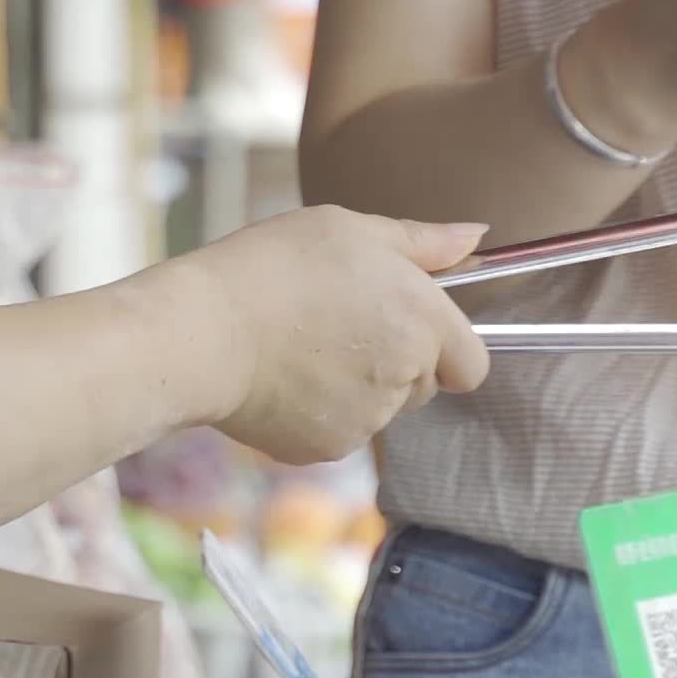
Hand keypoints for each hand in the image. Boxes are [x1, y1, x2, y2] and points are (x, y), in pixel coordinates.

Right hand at [184, 208, 489, 466]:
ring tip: (296, 347)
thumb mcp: (345, 229)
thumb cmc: (269, 267)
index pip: (471, 363)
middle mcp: (406, 376)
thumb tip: (477, 236)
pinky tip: (279, 377)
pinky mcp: (327, 448)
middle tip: (332, 324)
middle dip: (393, 361)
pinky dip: (314, 410)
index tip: (398, 324)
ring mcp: (368, 420)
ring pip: (378, 409)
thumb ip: (421, 241)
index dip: (441, 345)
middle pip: (422, 384)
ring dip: (353, 384)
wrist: (199, 333)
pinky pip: (337, 430)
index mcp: (422, 320)